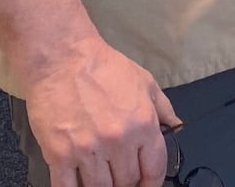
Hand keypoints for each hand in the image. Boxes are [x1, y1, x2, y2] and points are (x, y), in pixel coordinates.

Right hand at [22, 34, 178, 186]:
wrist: (64, 59)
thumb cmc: (104, 68)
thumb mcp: (145, 82)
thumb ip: (163, 108)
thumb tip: (176, 126)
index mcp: (143, 124)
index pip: (154, 169)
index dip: (151, 183)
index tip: (146, 184)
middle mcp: (118, 141)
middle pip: (126, 182)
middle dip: (126, 182)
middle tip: (120, 176)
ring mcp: (88, 150)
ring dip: (102, 186)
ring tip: (101, 178)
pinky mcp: (59, 155)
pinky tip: (78, 184)